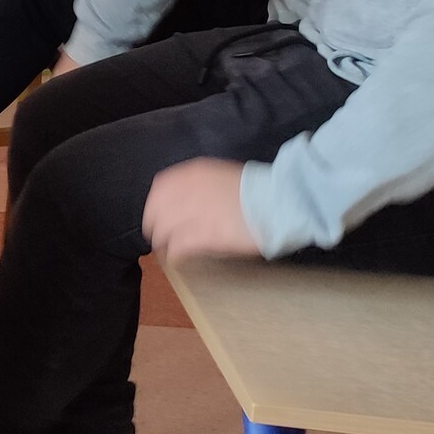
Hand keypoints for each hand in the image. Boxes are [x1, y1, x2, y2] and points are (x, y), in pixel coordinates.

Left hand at [142, 158, 261, 260]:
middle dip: (155, 225)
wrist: (277, 202)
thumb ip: (202, 185)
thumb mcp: (223, 176)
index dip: (156, 205)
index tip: (158, 215)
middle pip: (156, 210)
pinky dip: (175, 255)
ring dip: (163, 242)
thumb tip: (191, 199)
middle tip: (159, 237)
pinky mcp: (202, 235)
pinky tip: (177, 260)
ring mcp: (193, 213)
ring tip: (167, 251)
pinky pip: (178, 247)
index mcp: (194, 173)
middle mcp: (187, 190)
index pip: (160, 188)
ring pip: (163, 230)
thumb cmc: (258, 190)